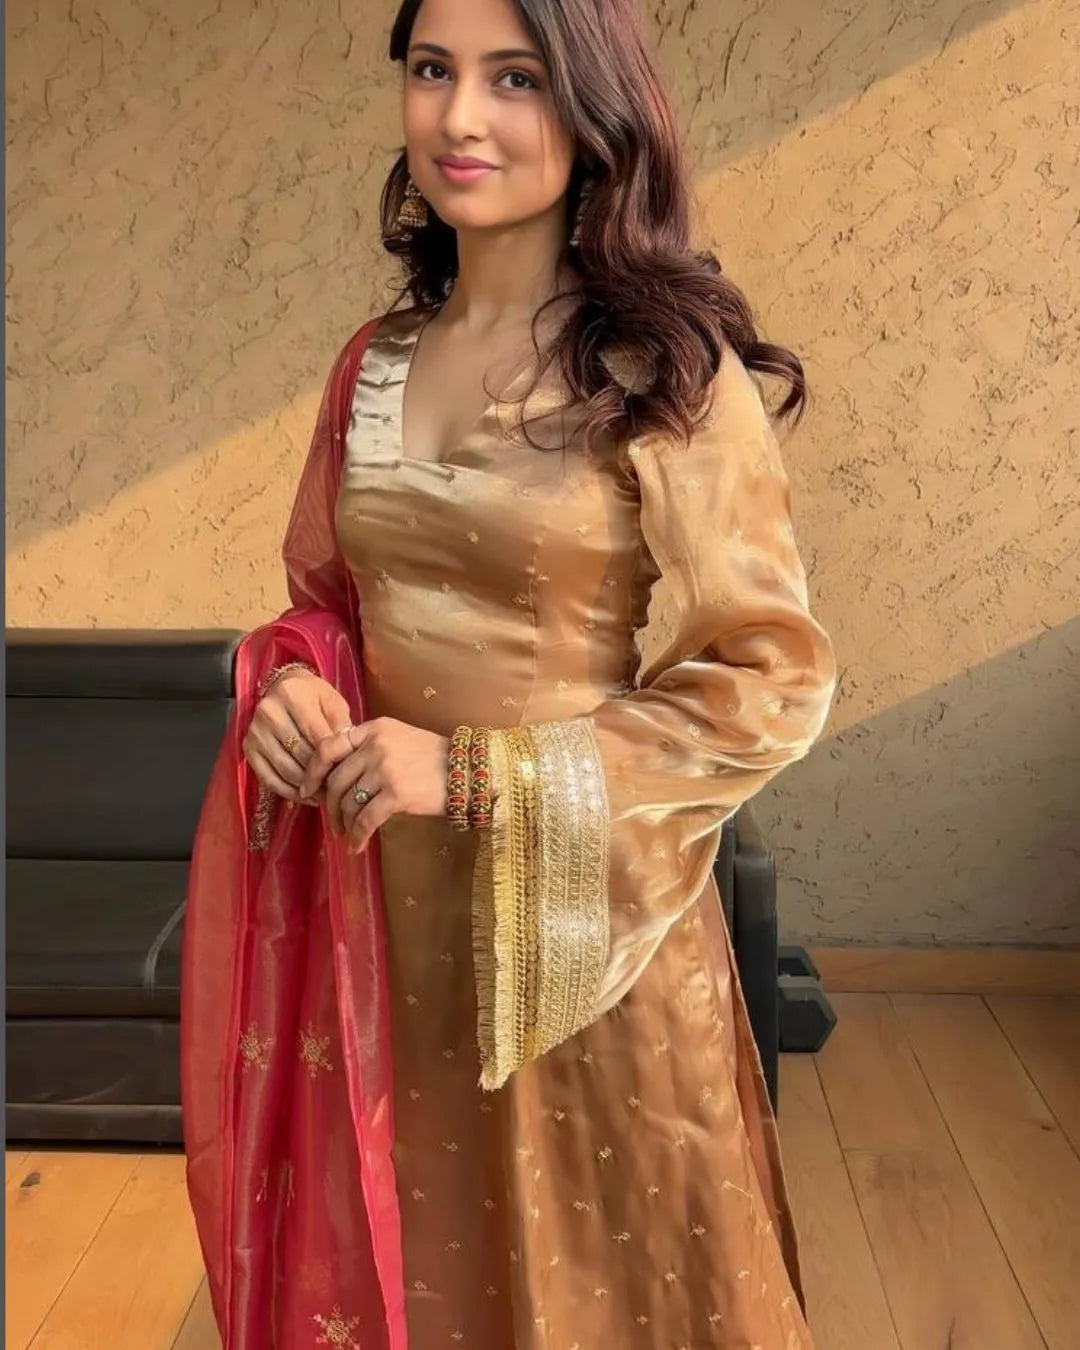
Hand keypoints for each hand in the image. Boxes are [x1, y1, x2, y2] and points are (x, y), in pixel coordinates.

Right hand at [242, 671, 351, 802]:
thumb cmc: (314, 698)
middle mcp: (269, 712)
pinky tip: (305, 797)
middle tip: (337, 789)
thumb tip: (346, 757)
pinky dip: (288, 792)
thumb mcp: (333, 702)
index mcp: (292, 695)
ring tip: (324, 795)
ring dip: (306, 787)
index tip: (347, 774)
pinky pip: (268, 778)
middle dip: (321, 775)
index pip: (316, 736)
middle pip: (300, 754)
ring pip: (285, 769)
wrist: (284, 688)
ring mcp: (255, 731)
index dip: (333, 759)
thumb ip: (341, 725)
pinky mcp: (248, 748)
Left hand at [298, 717, 449, 853]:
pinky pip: (366, 820)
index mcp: (375, 729)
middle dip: (330, 807)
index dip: (313, 771)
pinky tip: (358, 846)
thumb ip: (370, 747)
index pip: (329, 746)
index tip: (307, 790)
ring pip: (349, 802)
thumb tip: (337, 774)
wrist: (470, 771)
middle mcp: (376, 745)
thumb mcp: (400, 738)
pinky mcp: (396, 794)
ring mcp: (386, 769)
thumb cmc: (436, 758)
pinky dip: (358, 836)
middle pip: (336, 780)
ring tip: (348, 836)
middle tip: (332, 822)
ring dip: (344, 824)